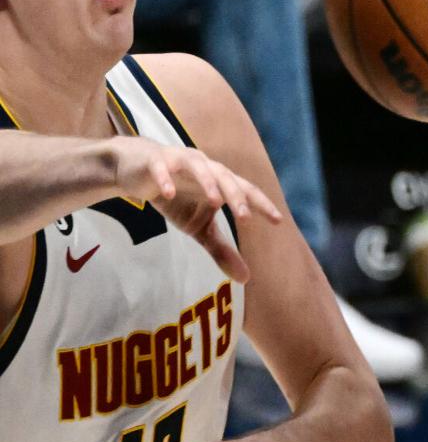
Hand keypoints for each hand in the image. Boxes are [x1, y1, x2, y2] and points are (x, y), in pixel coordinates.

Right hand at [108, 136, 281, 282]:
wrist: (135, 173)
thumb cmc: (176, 198)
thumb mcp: (198, 227)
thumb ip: (221, 249)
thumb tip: (246, 280)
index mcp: (220, 182)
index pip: (246, 191)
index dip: (261, 204)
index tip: (277, 221)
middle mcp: (205, 167)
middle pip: (226, 177)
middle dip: (236, 195)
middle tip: (245, 216)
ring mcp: (180, 161)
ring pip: (198, 166)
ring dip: (208, 182)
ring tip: (215, 200)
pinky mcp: (155, 161)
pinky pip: (161, 168)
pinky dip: (165, 179)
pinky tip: (168, 193)